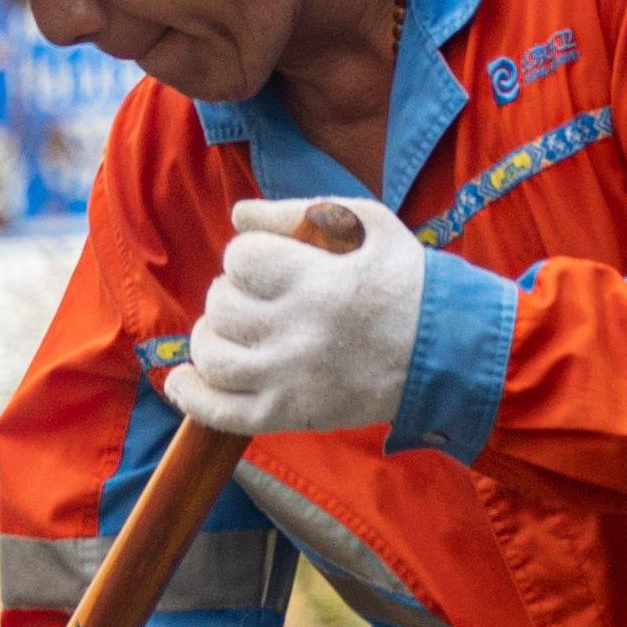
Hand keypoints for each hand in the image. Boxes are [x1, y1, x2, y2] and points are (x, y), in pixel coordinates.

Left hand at [171, 197, 419, 438]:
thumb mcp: (365, 224)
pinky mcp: (290, 415)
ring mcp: (289, 378)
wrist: (444, 353)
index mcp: (314, 280)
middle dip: (232, 294)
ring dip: (211, 336)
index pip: (239, 258)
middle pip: (220, 305)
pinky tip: (182, 380)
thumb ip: (297, 211)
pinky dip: (191, 396)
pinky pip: (220, 412)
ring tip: (232, 330)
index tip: (268, 262)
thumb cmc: (404, 280)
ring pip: (211, 354)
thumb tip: (238, 213)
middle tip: (258, 298)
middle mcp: (296, 332)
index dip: (247, 254)